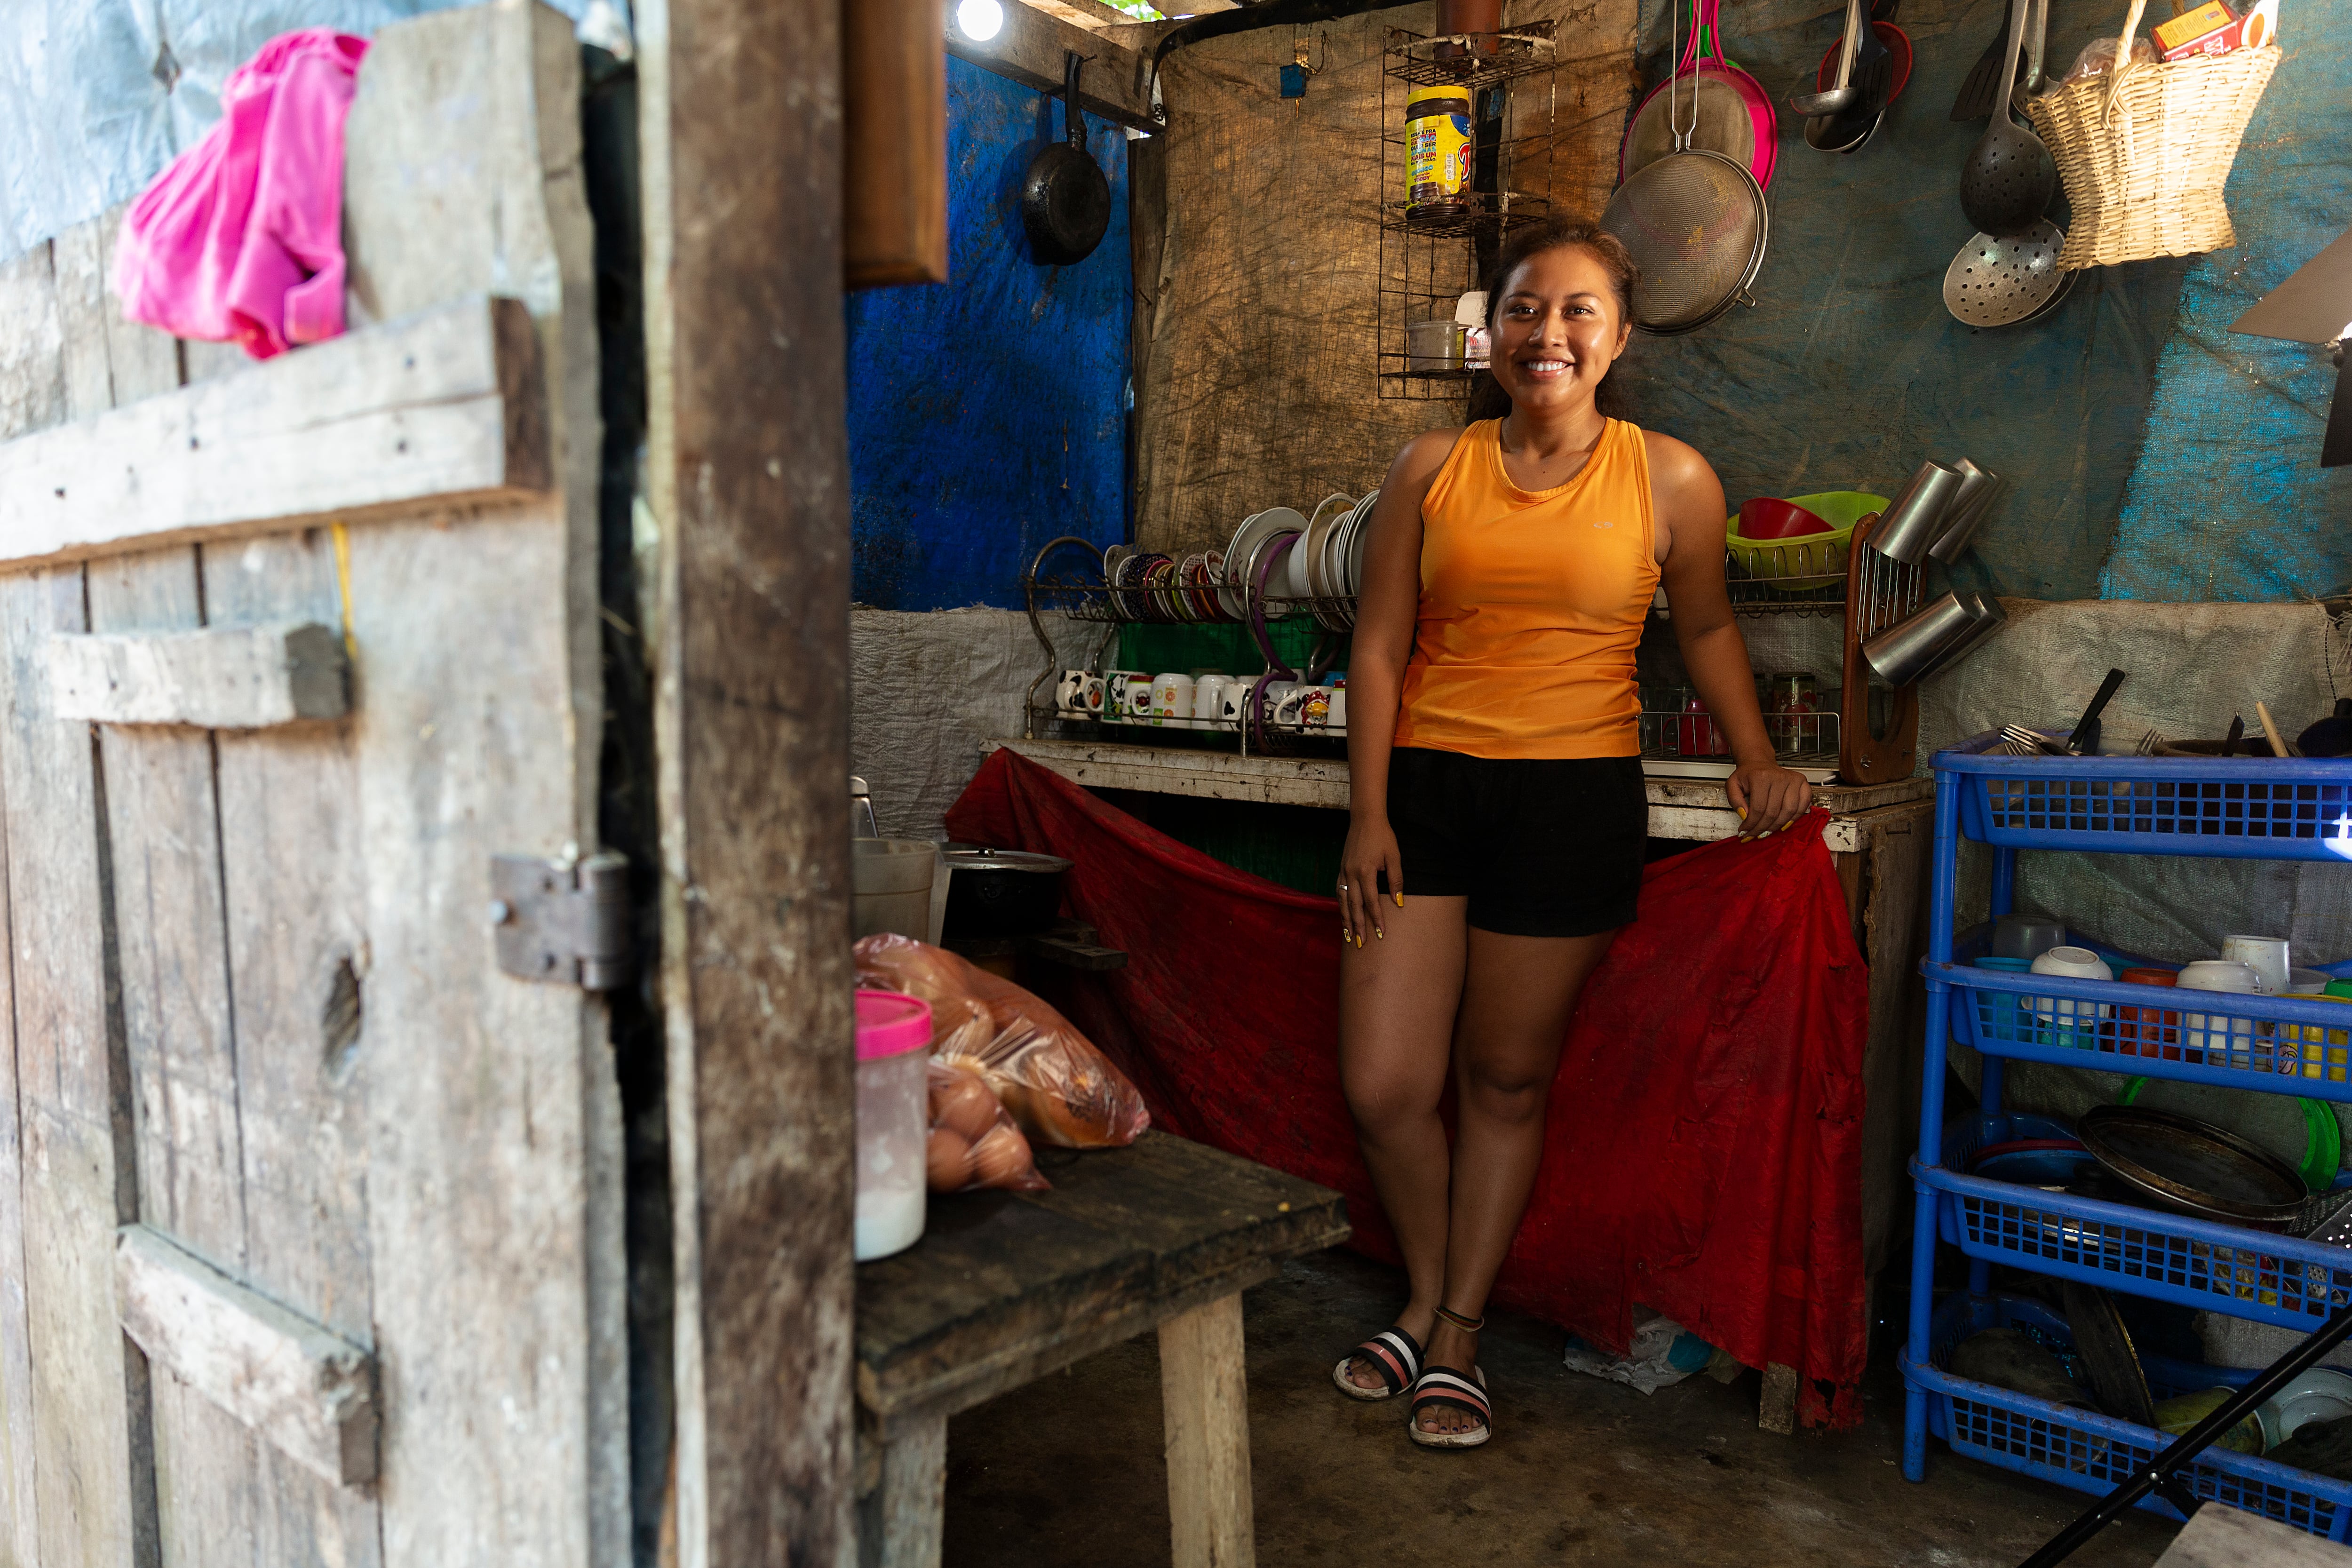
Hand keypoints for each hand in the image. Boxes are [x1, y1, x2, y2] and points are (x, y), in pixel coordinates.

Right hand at [1338, 816, 1403, 947]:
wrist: (1365, 819)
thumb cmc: (1383, 836)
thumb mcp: (1394, 857)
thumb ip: (1396, 881)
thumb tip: (1398, 903)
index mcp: (1365, 872)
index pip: (1371, 902)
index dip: (1376, 919)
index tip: (1381, 933)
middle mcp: (1351, 874)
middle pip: (1353, 906)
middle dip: (1358, 926)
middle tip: (1361, 944)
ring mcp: (1343, 872)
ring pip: (1342, 901)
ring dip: (1345, 919)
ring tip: (1349, 935)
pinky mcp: (1341, 868)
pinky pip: (1338, 891)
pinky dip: (1340, 905)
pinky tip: (1343, 914)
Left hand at [1726, 759, 1811, 840]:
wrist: (1759, 762)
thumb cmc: (1748, 774)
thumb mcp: (1733, 784)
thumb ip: (1735, 800)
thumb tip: (1745, 815)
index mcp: (1761, 777)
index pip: (1758, 809)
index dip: (1751, 824)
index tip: (1745, 830)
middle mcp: (1779, 777)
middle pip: (1773, 812)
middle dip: (1763, 828)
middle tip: (1755, 834)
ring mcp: (1793, 780)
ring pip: (1789, 811)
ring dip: (1778, 826)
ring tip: (1768, 830)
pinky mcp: (1803, 783)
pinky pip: (1803, 805)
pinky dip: (1795, 817)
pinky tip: (1784, 823)